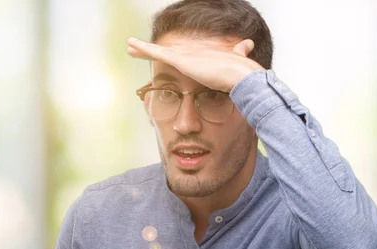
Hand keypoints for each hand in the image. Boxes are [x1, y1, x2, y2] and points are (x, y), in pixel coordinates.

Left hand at [126, 37, 264, 92]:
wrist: (242, 76)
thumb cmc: (241, 74)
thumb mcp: (237, 62)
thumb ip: (239, 53)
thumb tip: (247, 45)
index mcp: (203, 56)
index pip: (180, 54)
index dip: (168, 52)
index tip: (158, 52)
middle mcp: (193, 52)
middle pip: (167, 51)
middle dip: (150, 49)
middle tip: (135, 47)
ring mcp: (187, 56)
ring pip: (159, 51)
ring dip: (143, 49)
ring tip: (129, 46)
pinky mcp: (182, 60)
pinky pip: (158, 54)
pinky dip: (144, 49)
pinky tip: (133, 47)